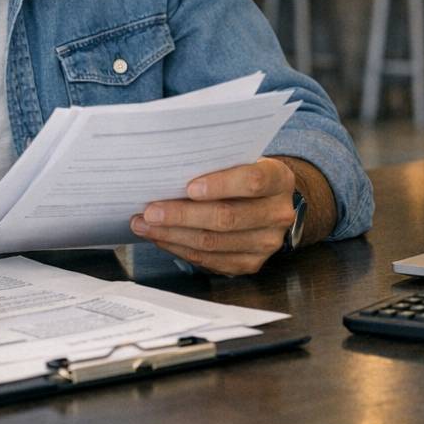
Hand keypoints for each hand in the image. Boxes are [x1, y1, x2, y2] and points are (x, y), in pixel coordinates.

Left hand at [130, 157, 295, 275]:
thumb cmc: (243, 173)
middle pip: (227, 218)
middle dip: (183, 215)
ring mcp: (266, 243)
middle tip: (150, 211)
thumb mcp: (239, 159)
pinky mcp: (251, 263)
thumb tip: (167, 172)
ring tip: (144, 225)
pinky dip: (180, 249)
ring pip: (214, 243)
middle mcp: (278, 214)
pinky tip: (161, 238)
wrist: (267, 201)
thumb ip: (216, 163)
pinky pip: (210, 260)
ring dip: (173, 235)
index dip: (220, 184)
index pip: (253, 181)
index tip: (188, 187)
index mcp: (279, 180)